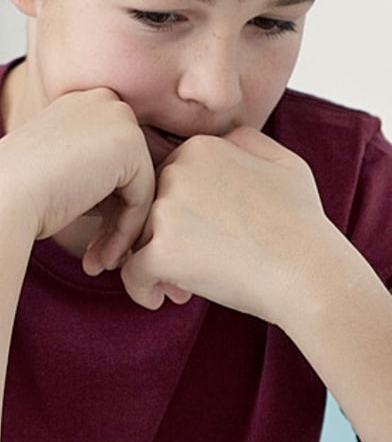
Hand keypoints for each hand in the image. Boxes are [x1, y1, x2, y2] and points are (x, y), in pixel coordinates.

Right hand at [0, 88, 155, 275]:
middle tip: (98, 256)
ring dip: (121, 231)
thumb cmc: (14, 194)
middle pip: (129, 169)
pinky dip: (127, 231)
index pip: (111, 157)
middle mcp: (101, 100)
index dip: (103, 203)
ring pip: (138, 185)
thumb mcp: (54, 172)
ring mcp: (118, 118)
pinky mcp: (130, 143)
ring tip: (99, 262)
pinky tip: (101, 254)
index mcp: (79, 103)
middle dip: (116, 218)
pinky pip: (143, 196)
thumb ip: (88, 173)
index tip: (88, 239)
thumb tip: (122, 201)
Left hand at [120, 127, 335, 316]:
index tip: (200, 236)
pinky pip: (131, 273)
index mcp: (200, 148)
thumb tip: (218, 141)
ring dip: (154, 264)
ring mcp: (165, 211)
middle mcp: (176, 172)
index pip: (164, 181)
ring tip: (181, 286)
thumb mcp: (283, 162)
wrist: (310, 274)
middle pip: (145, 209)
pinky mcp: (160, 251)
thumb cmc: (301, 222)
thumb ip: (243, 142)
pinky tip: (157, 300)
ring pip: (135, 239)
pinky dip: (140, 289)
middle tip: (190, 265)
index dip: (178, 212)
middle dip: (162, 238)